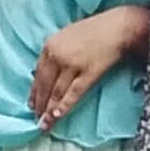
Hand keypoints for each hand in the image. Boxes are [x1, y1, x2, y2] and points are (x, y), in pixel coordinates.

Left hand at [31, 5, 149, 127]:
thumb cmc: (94, 29)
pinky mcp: (88, 73)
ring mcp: (72, 65)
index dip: (34, 92)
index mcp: (49, 46)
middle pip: (45, 85)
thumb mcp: (66, 36)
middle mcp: (57, 56)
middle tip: (36, 119)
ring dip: (49, 110)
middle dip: (40, 104)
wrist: (118, 26)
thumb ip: (55, 52)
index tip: (31, 104)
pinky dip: (64, 105)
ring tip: (45, 124)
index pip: (37, 74)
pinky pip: (73, 93)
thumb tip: (45, 72)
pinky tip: (58, 115)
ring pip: (57, 92)